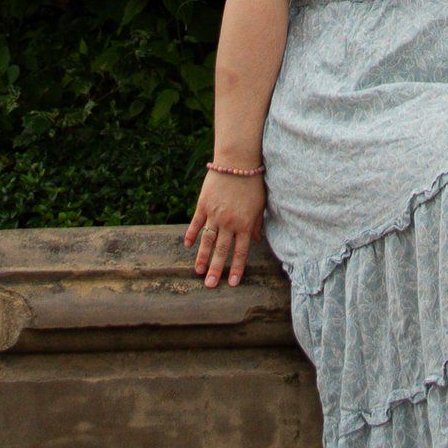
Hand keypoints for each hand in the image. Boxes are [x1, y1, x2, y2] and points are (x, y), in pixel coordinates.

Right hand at [184, 163, 268, 286]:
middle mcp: (228, 222)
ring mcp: (214, 214)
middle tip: (210, 286)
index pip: (240, 251)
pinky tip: (188, 245)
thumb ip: (256, 224)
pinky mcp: (203, 204)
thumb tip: (257, 240)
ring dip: (202, 257)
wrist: (237, 161)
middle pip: (221, 250)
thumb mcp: (259, 205)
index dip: (237, 268)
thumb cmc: (252, 182)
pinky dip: (191, 234)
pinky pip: (196, 223)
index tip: (233, 283)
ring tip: (198, 271)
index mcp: (244, 223)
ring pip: (207, 240)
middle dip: (216, 270)